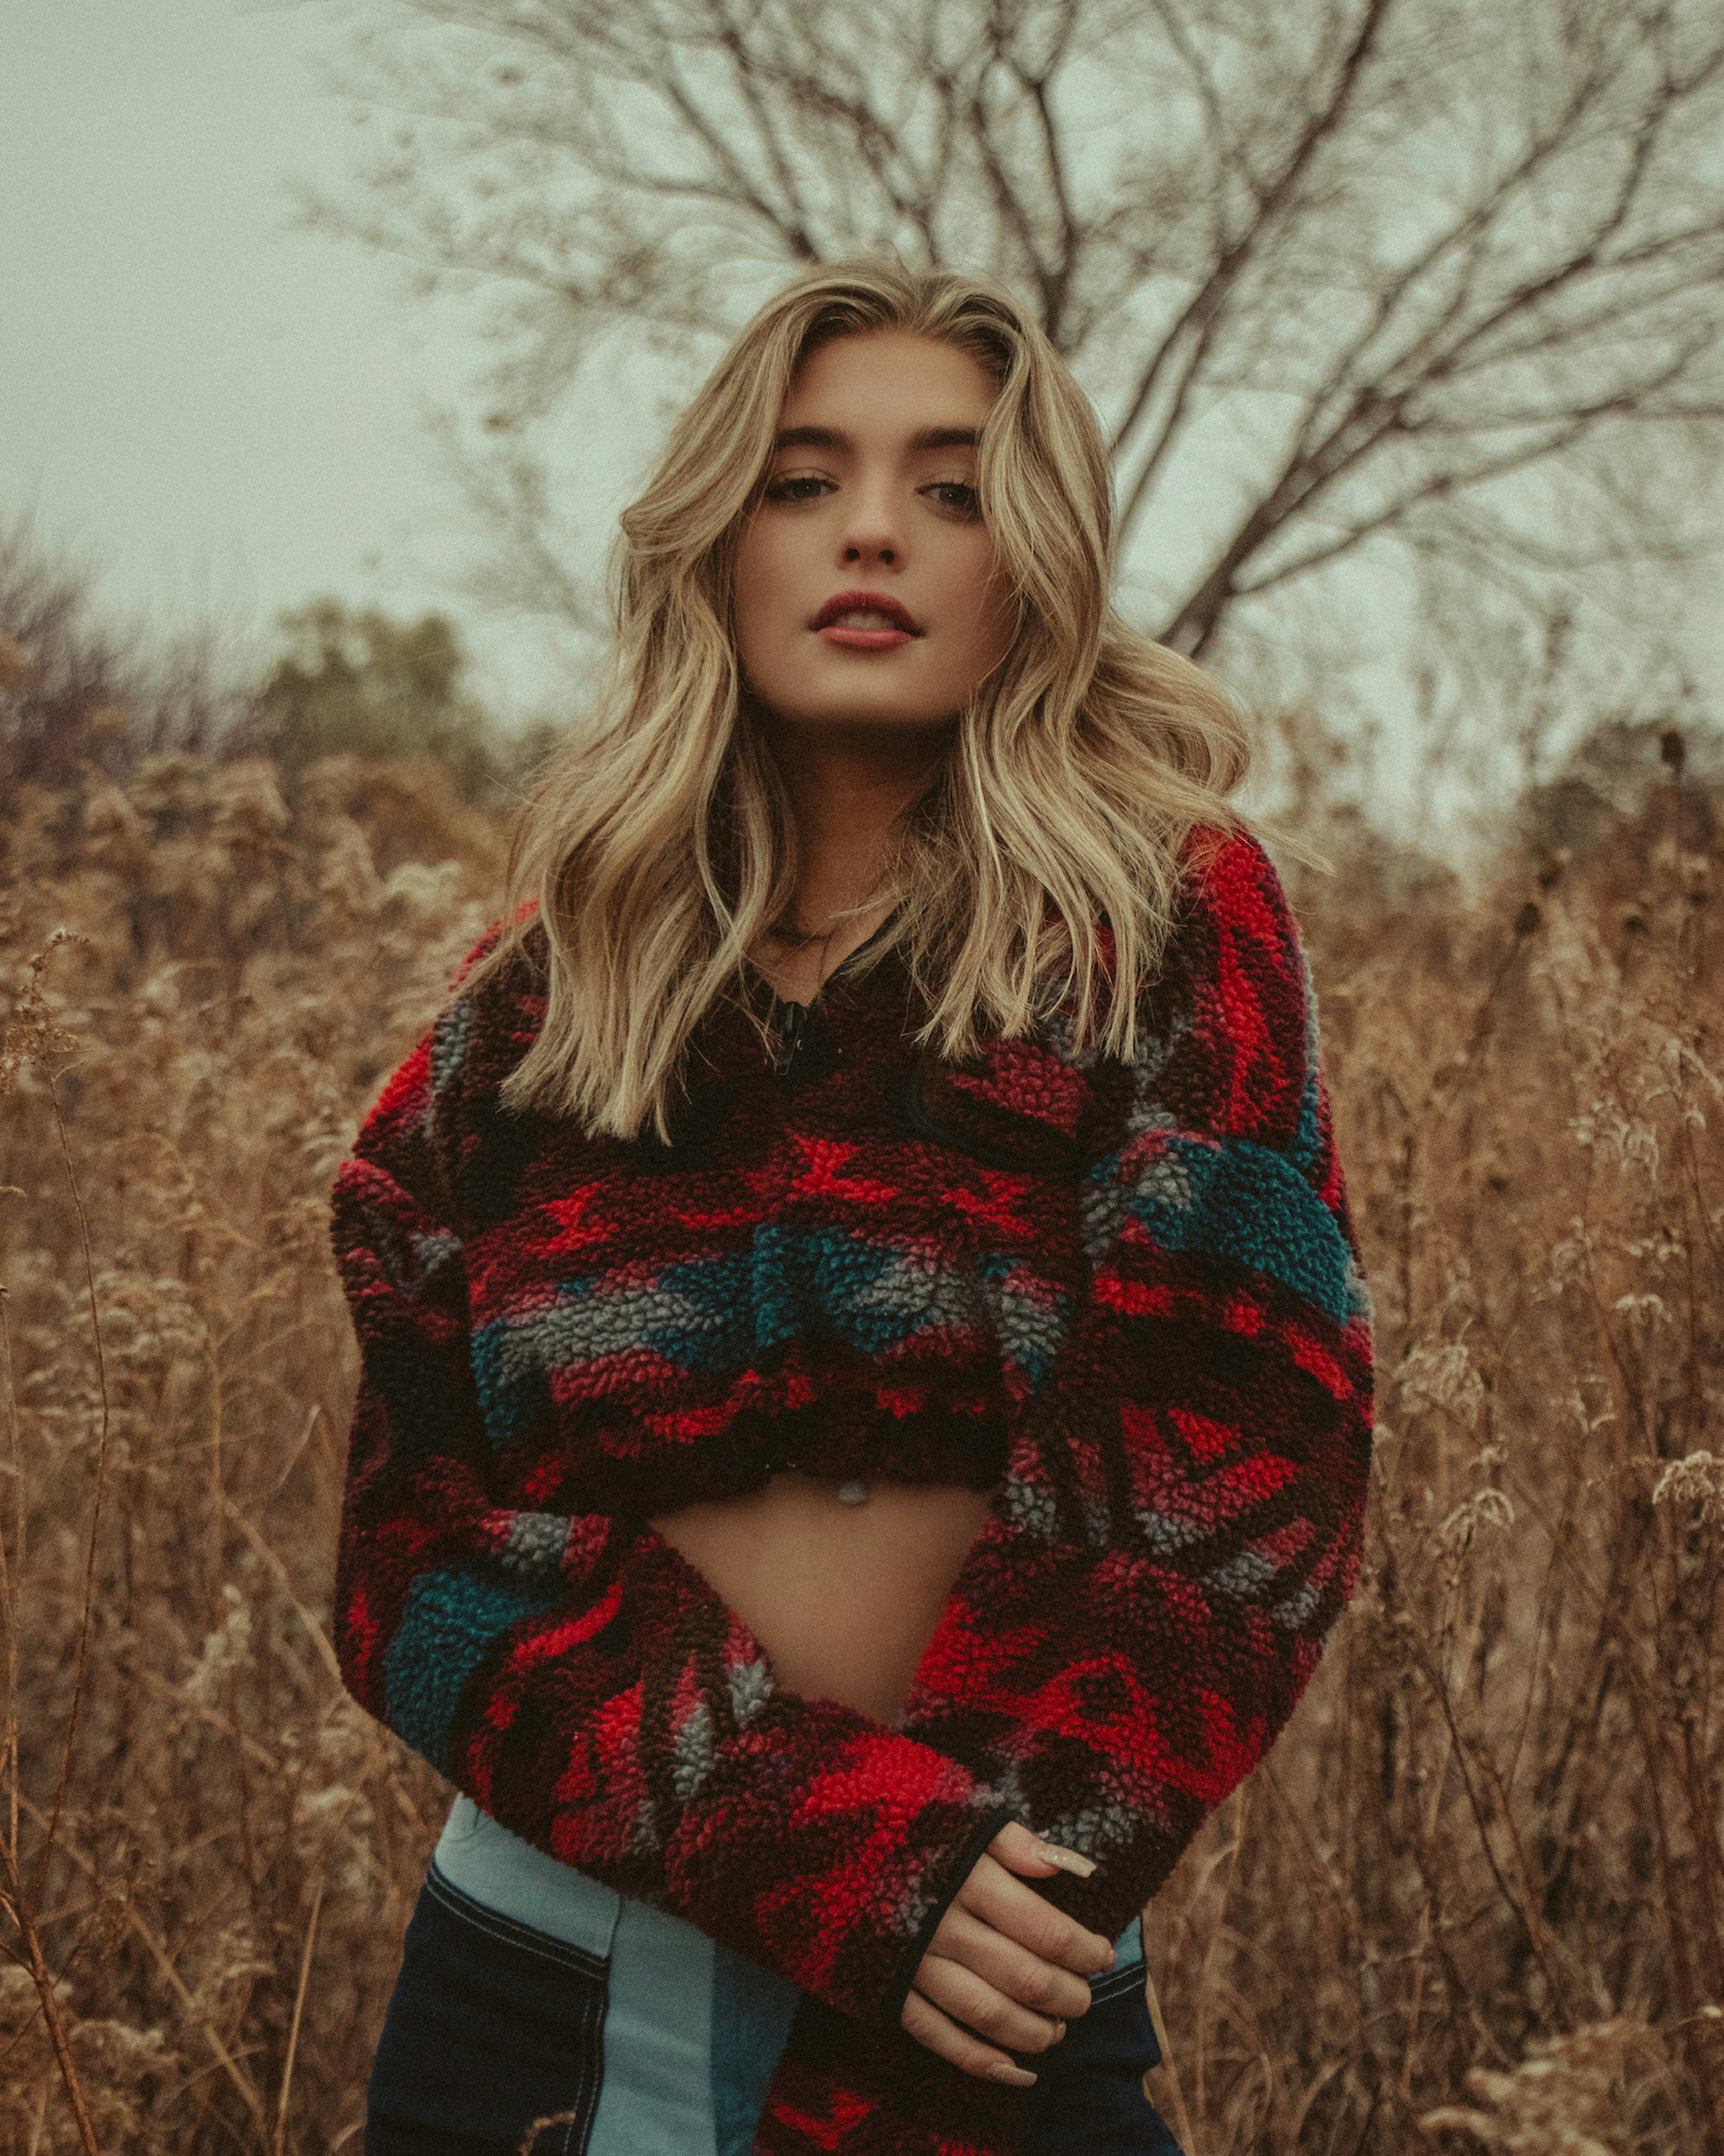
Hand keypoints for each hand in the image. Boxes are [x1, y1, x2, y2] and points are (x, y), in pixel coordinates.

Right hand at [899, 1821, 1116, 2086]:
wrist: (824, 1842)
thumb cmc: (907, 1828)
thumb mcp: (961, 1817)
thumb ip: (1014, 1842)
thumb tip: (1070, 1867)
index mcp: (967, 1879)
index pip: (1045, 1929)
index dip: (1084, 1949)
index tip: (1104, 1954)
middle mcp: (943, 1926)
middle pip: (1023, 1977)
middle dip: (1067, 1995)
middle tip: (1085, 1997)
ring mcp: (915, 1964)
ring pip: (987, 2014)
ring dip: (1033, 2032)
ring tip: (1058, 2031)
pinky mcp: (890, 1990)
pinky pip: (939, 2037)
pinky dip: (981, 2062)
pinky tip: (1017, 2072)